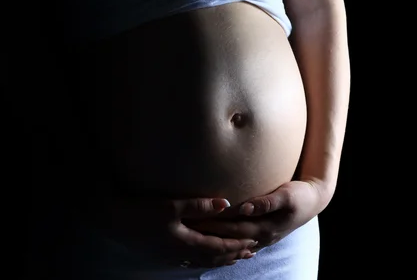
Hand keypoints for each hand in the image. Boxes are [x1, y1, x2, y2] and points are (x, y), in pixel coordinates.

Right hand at [87, 195, 258, 267]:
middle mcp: (180, 254)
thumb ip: (199, 205)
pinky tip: (205, 258)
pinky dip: (204, 260)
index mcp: (185, 243)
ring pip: (202, 261)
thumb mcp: (172, 206)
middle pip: (212, 257)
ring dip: (220, 259)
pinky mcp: (163, 254)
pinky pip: (190, 261)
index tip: (252, 243)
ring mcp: (171, 256)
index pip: (217, 246)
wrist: (115, 221)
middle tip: (250, 253)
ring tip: (234, 258)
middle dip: (232, 255)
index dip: (236, 245)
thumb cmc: (143, 211)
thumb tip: (226, 203)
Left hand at [184, 180, 327, 250]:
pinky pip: (239, 242)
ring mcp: (261, 237)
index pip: (233, 228)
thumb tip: (246, 207)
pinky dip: (225, 243)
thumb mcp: (287, 195)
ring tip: (194, 235)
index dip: (214, 224)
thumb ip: (267, 202)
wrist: (314, 200)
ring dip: (214, 240)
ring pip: (232, 243)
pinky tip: (214, 242)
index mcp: (265, 227)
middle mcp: (261, 236)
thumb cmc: (300, 195)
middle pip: (228, 237)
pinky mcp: (262, 233)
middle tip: (186, 226)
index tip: (195, 219)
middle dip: (208, 233)